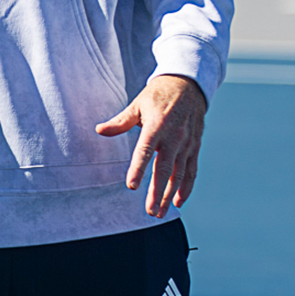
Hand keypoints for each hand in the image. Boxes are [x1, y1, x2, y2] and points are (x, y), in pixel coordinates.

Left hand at [96, 75, 207, 216]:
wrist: (189, 84)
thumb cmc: (158, 95)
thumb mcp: (137, 104)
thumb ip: (120, 122)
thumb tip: (99, 130)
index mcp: (156, 125)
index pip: (146, 150)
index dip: (138, 169)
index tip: (131, 186)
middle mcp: (174, 136)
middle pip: (165, 168)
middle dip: (157, 192)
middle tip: (150, 211)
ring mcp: (186, 143)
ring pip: (179, 174)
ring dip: (169, 195)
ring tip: (160, 212)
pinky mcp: (195, 147)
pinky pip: (191, 170)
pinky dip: (186, 187)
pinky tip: (178, 202)